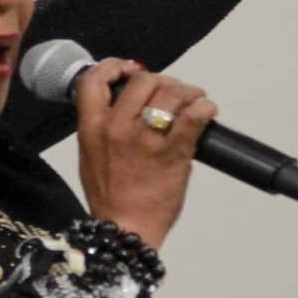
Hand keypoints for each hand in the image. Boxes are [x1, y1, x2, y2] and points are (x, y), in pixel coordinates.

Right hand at [72, 59, 219, 249]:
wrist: (125, 229)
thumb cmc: (110, 197)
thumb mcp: (90, 156)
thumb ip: (102, 127)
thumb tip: (125, 104)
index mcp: (92, 128)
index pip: (94, 81)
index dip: (114, 67)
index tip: (131, 70)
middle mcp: (117, 128)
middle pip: (143, 81)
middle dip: (163, 82)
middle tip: (172, 93)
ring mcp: (146, 139)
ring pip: (171, 93)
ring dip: (188, 92)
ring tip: (194, 101)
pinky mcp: (174, 152)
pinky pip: (193, 116)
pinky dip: (204, 108)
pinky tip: (206, 111)